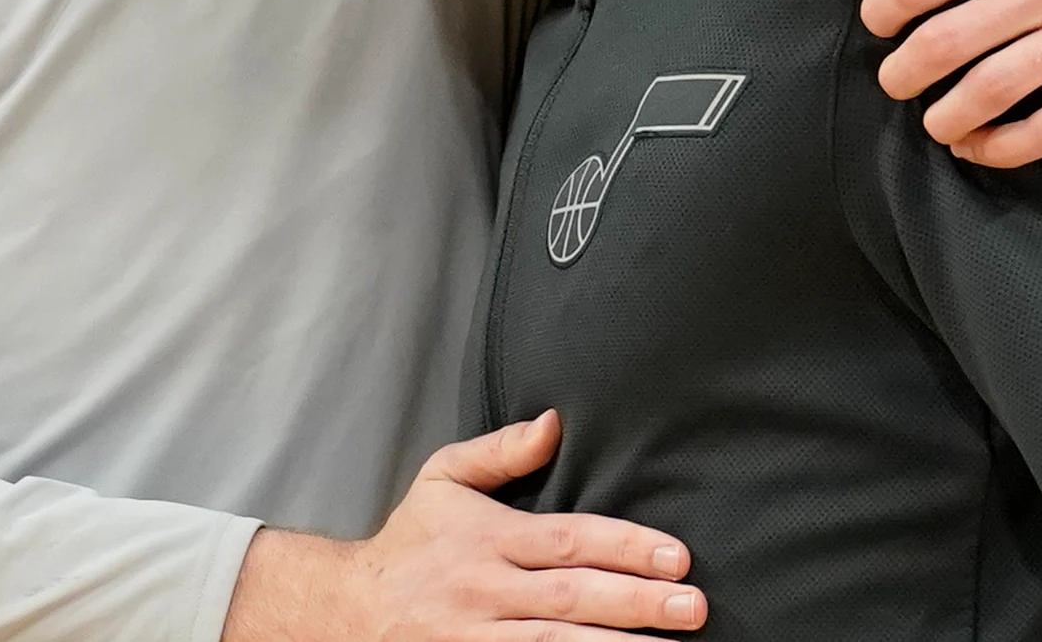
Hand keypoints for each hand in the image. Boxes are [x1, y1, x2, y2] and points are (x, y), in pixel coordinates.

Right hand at [222, 411, 705, 641]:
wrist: (348, 610)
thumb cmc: (409, 542)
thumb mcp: (441, 480)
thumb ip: (500, 451)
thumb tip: (556, 422)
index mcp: (486, 538)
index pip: (567, 541)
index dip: (624, 547)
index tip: (676, 556)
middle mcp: (485, 590)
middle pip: (571, 597)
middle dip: (637, 602)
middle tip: (694, 606)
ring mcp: (479, 638)